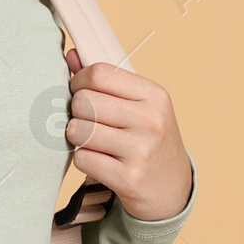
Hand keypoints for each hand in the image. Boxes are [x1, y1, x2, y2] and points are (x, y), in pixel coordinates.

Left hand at [63, 48, 192, 221]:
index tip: (80, 91)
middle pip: (84, 102)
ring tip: (91, 140)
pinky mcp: (129, 178)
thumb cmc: (149, 138)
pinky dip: (83, 159)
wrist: (172, 188)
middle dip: (76, 111)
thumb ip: (105, 80)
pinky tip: (99, 160)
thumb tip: (71, 55)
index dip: (79, 81)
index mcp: (154, 95)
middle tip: (86, 120)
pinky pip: (82, 159)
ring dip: (77, 136)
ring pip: (79, 130)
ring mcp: (141, 150)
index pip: (100, 73)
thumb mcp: (139, 105)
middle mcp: (151, 120)